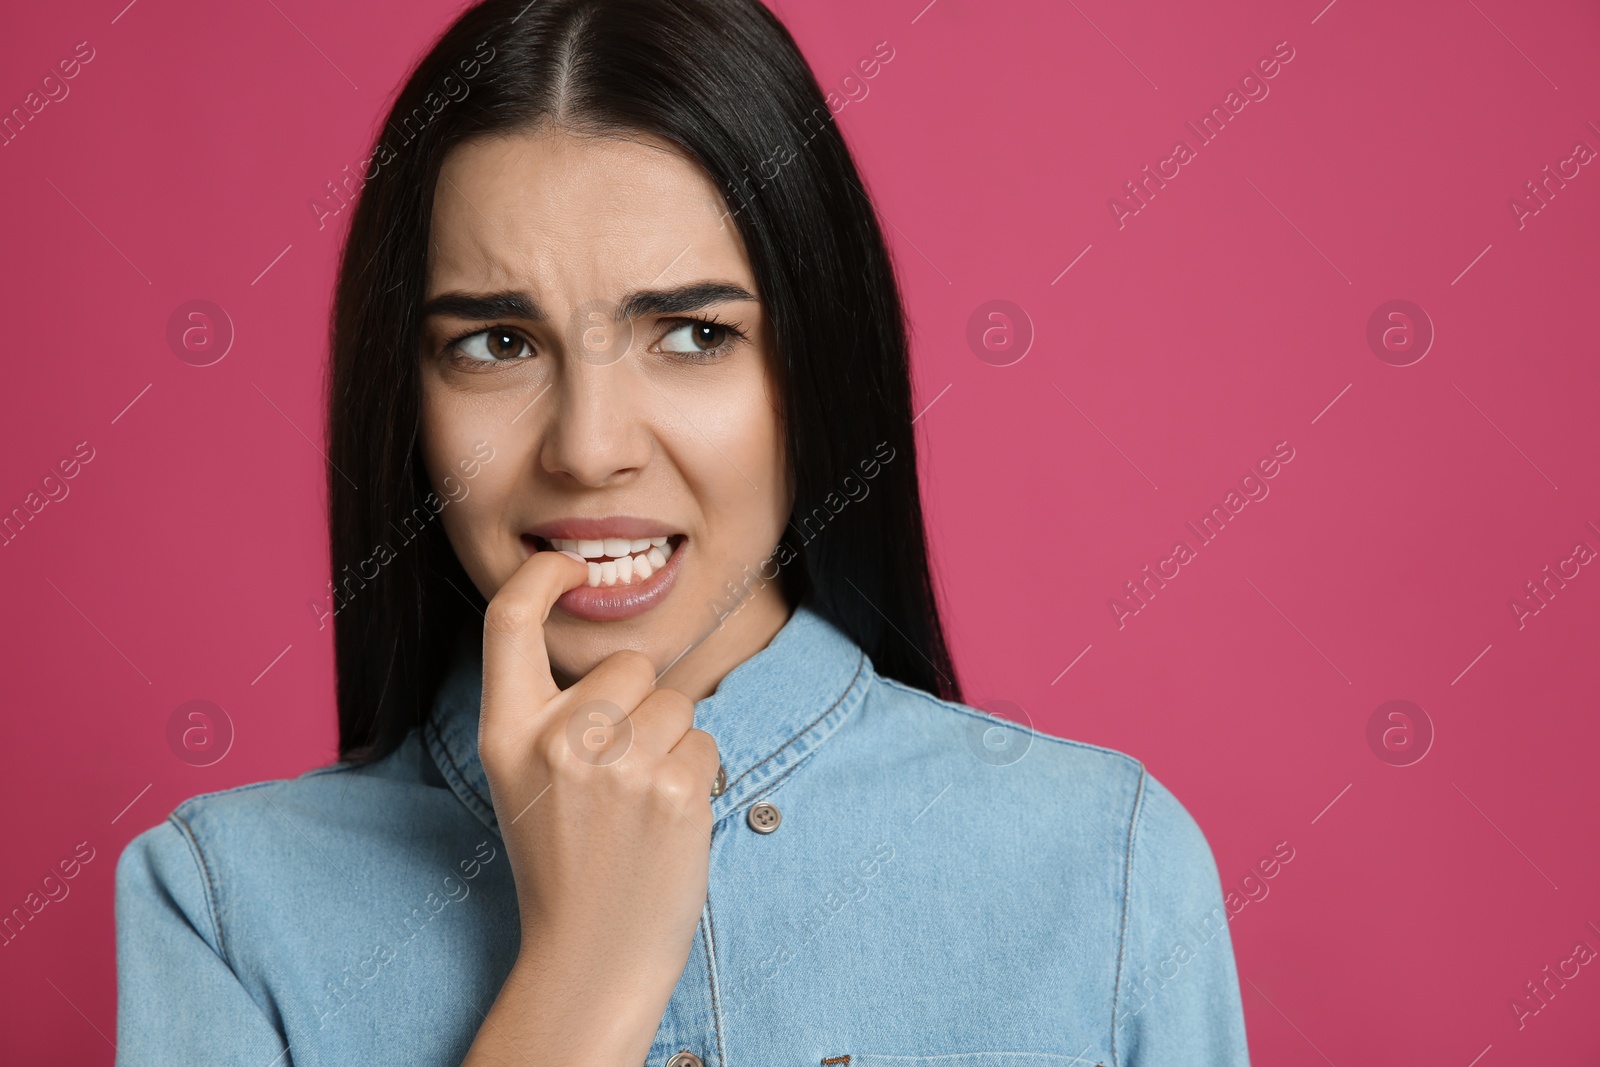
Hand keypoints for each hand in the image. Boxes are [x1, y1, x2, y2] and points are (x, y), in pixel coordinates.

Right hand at [462, 548, 718, 1065]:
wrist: (592, 952)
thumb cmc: (563, 860)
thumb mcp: (522, 779)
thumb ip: (547, 711)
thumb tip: (602, 637)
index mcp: (505, 733)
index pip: (506, 622)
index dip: (538, 576)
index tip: (565, 564)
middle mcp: (556, 741)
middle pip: (626, 665)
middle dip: (638, 704)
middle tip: (618, 773)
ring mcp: (617, 765)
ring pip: (675, 702)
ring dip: (672, 743)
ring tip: (640, 804)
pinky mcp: (674, 789)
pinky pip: (705, 741)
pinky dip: (697, 775)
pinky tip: (666, 821)